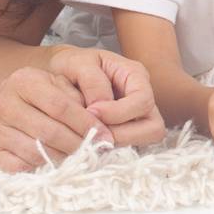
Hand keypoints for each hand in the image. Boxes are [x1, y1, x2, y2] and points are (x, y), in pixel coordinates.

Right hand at [0, 66, 111, 172]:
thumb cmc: (25, 95)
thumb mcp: (48, 82)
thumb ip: (73, 94)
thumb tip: (99, 120)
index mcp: (23, 81)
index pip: (61, 106)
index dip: (86, 123)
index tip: (105, 135)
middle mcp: (5, 104)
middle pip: (50, 131)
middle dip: (79, 144)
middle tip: (97, 150)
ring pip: (37, 152)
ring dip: (63, 158)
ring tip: (79, 157)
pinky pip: (22, 166)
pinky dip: (41, 167)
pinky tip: (54, 163)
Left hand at [47, 45, 166, 146]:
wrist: (60, 75)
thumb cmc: (71, 65)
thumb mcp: (78, 63)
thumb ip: (92, 82)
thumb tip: (100, 110)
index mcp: (135, 75)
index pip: (143, 100)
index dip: (119, 112)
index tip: (91, 111)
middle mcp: (142, 98)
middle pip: (153, 128)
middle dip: (123, 134)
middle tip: (93, 131)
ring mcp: (136, 119)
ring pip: (143, 142)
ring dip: (117, 143)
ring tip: (90, 136)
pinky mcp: (125, 135)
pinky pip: (126, 149)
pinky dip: (109, 149)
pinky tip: (89, 140)